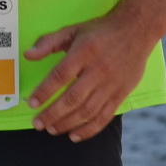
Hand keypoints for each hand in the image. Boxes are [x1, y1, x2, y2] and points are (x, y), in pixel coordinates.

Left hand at [25, 10, 155, 140]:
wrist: (137, 29)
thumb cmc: (101, 31)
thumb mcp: (73, 30)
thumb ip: (49, 42)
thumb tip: (28, 55)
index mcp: (84, 52)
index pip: (60, 75)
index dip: (45, 91)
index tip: (31, 104)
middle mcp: (98, 70)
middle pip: (73, 98)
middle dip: (52, 114)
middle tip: (37, 123)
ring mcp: (111, 84)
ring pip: (87, 110)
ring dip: (67, 124)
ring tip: (51, 130)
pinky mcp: (121, 94)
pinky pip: (104, 116)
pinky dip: (89, 129)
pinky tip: (74, 136)